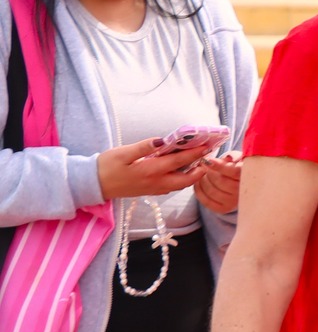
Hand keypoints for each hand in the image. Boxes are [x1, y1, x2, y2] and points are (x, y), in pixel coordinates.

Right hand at [97, 137, 212, 200]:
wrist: (94, 185)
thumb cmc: (106, 166)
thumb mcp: (123, 153)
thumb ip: (144, 147)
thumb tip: (163, 140)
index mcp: (150, 170)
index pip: (179, 161)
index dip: (195, 153)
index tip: (208, 145)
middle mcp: (156, 182)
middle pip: (187, 179)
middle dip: (201, 168)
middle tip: (208, 155)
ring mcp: (155, 189)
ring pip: (181, 185)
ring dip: (193, 175)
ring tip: (199, 162)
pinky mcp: (151, 191)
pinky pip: (173, 187)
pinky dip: (182, 179)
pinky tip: (182, 169)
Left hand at [193, 151, 242, 214]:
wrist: (239, 183)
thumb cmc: (237, 167)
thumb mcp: (237, 158)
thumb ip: (233, 156)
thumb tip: (228, 157)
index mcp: (249, 177)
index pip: (235, 172)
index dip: (220, 166)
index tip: (207, 160)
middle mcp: (242, 192)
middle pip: (220, 181)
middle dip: (209, 172)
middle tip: (206, 166)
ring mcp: (233, 202)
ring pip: (211, 191)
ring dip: (202, 180)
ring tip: (203, 174)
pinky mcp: (223, 209)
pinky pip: (205, 200)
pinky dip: (198, 190)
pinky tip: (200, 182)